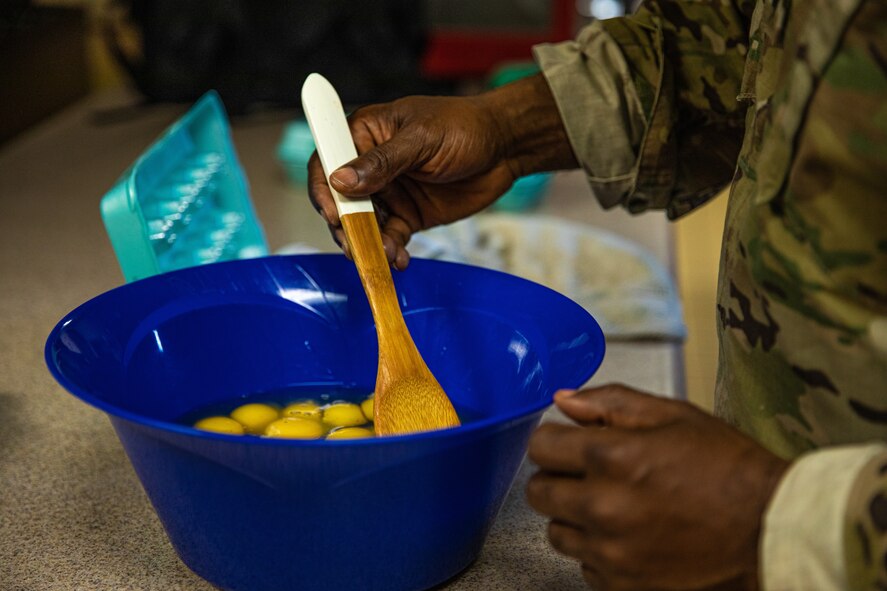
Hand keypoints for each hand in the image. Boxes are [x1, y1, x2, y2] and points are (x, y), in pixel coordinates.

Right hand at [307, 73, 577, 268]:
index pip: (327, 162)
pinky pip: (390, 238)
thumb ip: (382, 162)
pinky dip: (390, 251)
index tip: (334, 214)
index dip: (324, 191)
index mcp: (364, 135)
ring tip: (385, 256)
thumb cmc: (464, 127)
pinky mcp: (408, 215)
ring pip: (364, 225)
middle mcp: (369, 166)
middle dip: (346, 227)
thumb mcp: (421, 140)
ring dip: (369, 244)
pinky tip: (399, 260)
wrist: (505, 148)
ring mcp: (388, 193)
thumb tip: (340, 180)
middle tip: (357, 247)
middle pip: (341, 202)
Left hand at [527, 384, 788, 590]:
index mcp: (611, 457)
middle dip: (558, 477)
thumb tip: (563, 400)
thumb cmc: (728, 468)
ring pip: (557, 532)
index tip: (570, 443)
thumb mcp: (673, 416)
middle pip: (538, 491)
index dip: (554, 440)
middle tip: (591, 475)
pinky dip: (599, 552)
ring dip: (575, 517)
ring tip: (615, 506)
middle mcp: (601, 507)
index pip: (539, 446)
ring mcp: (611, 553)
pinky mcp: (623, 586)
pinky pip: (585, 565)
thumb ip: (610, 402)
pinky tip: (631, 536)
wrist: (772, 531)